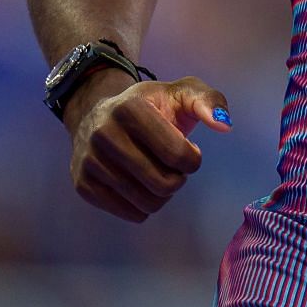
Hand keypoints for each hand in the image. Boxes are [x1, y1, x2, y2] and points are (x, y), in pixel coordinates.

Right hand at [66, 72, 231, 222]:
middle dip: (179, 178)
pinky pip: (129, 213)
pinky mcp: (82, 184)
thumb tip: (225, 126)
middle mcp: (103, 134)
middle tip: (174, 166)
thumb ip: (210, 101)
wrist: (99, 116)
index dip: (193, 159)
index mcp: (130, 109)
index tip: (189, 150)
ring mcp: (89, 161)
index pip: (177, 154)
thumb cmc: (151, 106)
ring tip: (159, 173)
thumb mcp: (182, 92)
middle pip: (163, 183)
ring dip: (163, 193)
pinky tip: (142, 186)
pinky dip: (145, 206)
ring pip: (146, 202)